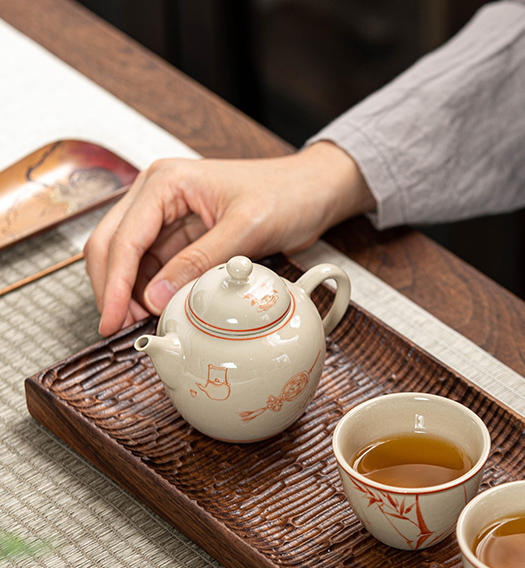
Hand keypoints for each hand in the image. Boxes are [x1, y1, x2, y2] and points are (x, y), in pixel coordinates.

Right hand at [85, 141, 374, 336]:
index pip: (124, 237)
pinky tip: (157, 311)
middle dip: (112, 288)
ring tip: (138, 325)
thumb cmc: (284, 195)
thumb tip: (157, 296)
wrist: (310, 192)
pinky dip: (151, 289)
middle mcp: (157, 195)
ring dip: (129, 291)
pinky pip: (155, 265)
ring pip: (129, 259)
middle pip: (112, 245)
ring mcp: (167, 215)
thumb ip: (199, 262)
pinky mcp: (182, 235)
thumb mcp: (245, 229)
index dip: (114, 283)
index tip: (112, 318)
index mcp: (165, 182)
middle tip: (118, 328)